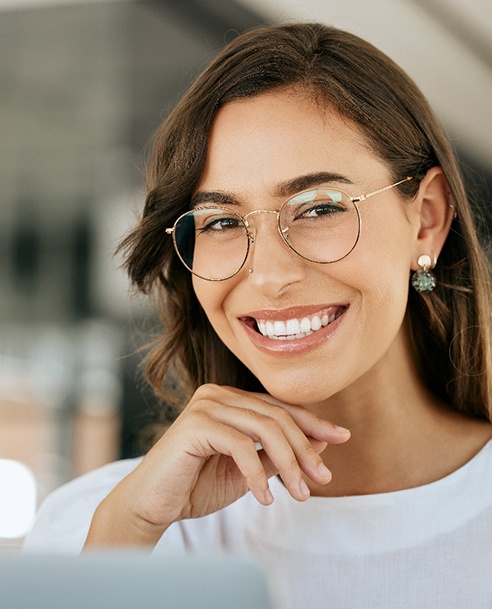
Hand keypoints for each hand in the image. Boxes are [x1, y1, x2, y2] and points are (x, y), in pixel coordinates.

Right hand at [84, 384, 349, 547]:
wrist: (152, 504)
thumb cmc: (197, 486)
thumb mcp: (249, 470)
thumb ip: (278, 454)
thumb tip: (322, 443)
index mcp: (230, 399)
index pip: (280, 407)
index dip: (313, 422)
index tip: (342, 437)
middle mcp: (219, 394)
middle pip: (277, 416)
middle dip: (305, 449)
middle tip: (323, 478)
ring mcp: (206, 405)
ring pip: (265, 428)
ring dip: (289, 464)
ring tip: (302, 494)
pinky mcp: (195, 423)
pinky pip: (241, 446)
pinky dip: (257, 475)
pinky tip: (265, 499)